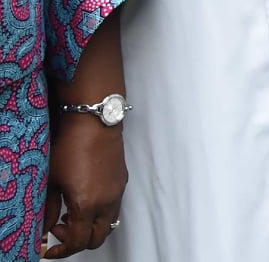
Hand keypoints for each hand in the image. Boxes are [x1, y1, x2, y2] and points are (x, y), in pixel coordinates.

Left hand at [40, 114, 123, 256]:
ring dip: (90, 228)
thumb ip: (48, 210)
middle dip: (77, 242)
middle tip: (59, 231)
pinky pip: (114, 209)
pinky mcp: (122, 182)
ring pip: (108, 225)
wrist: (94, 122)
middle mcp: (107, 202)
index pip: (77, 241)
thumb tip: (44, 228)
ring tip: (70, 215)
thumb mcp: (52, 181)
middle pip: (97, 239)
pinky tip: (84, 200)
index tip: (50, 248)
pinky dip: (99, 215)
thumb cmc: (71, 147)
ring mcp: (118, 192)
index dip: (62, 250)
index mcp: (87, 204)